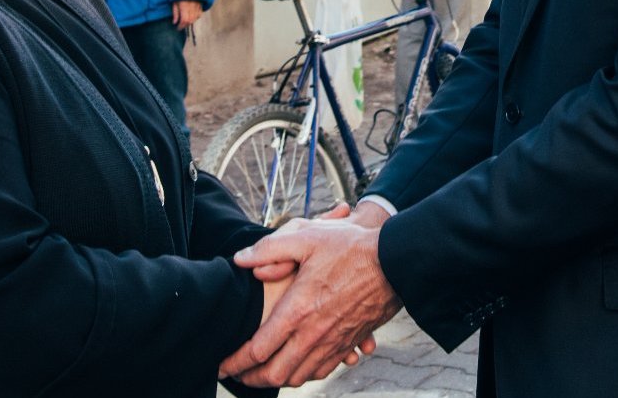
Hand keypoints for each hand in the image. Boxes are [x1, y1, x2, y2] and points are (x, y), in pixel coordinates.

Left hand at [171, 0, 204, 30]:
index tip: (177, 28)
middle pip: (190, 20)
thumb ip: (175, 12)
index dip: (181, 26)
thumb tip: (175, 22)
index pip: (184, 20)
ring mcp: (197, 6)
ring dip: (190, 22)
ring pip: (195, 18)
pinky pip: (199, 14)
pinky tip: (191, 17)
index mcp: (184, 6)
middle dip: (185, 25)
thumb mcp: (174, 1)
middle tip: (180, 26)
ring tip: (185, 22)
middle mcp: (192, 7)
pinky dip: (195, 18)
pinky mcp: (201, 5)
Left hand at [222, 205, 401, 386]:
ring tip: (260, 375)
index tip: (221, 364)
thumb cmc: (351, 247)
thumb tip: (240, 259)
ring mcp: (333, 342)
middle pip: (275, 373)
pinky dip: (303, 375)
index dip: (235, 361)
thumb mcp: (307, 236)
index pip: (258, 349)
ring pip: (298, 377)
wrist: (396, 262)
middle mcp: (314, 333)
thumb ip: (269, 248)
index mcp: (298, 310)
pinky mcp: (348, 343)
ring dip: (275, 380)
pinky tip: (295, 368)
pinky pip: (321, 371)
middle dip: (251, 379)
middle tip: (236, 374)